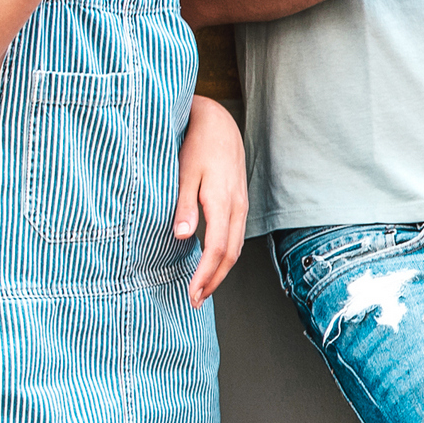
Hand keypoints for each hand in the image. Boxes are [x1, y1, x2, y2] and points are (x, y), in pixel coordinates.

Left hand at [174, 96, 248, 304]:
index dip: (205, 275)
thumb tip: (183, 236)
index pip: (217, 249)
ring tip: (202, 288)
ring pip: (236, 248)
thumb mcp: (184, 172)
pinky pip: (236, 236)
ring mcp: (241, 205)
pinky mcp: (239, 203)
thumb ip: (184, 205)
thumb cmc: (197, 145)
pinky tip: (211, 262)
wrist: (218, 122)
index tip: (192, 294)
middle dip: (214, 281)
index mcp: (222, 202)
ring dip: (220, 271)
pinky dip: (225, 256)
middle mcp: (237, 207)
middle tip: (196, 300)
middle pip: (230, 255)